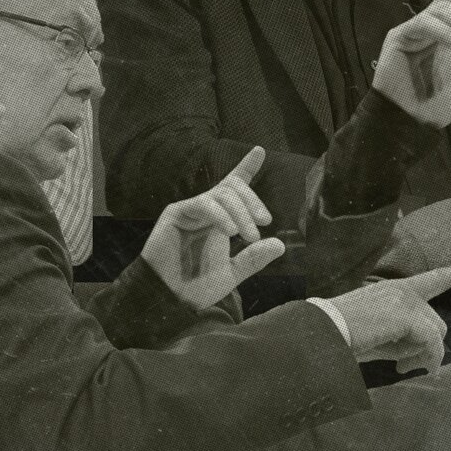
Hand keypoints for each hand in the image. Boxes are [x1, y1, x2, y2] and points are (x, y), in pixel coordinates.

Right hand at [142, 147, 285, 310]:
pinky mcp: (176, 213)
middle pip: (233, 187)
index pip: (233, 187)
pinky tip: (231, 230)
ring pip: (221, 193)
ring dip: (241, 211)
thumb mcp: (232, 273)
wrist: (170, 300)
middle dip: (253, 200)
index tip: (260, 151)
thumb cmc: (196, 287)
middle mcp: (205, 210)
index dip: (246, 167)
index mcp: (219, 219)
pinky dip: (221, 214)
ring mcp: (190, 210)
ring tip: (249, 235)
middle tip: (265, 222)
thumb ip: (253, 258)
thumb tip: (280, 245)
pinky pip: (203, 203)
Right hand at [329, 258, 450, 373]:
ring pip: (435, 334)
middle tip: (404, 368)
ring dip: (422, 356)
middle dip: (428, 349)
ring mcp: (405, 300)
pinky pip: (430, 342)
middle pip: (438, 323)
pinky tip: (400, 368)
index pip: (438, 277)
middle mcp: (404, 289)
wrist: (324, 334)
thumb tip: (431, 357)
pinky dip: (423, 358)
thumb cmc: (347, 336)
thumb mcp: (382, 335)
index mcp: (397, 289)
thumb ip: (407, 337)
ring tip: (398, 367)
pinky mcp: (405, 315)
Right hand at [372, 0, 450, 127]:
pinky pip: (424, 23)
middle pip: (449, 1)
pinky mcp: (399, 38)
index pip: (450, 0)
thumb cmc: (434, 107)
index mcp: (442, 35)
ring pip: (439, 9)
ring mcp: (411, 32)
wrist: (410, 124)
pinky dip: (443, 30)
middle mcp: (427, 29)